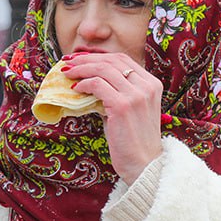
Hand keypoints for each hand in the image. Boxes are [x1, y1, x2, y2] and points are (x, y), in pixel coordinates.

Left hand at [61, 52, 162, 183]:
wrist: (145, 164)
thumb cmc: (134, 140)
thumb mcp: (131, 110)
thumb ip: (118, 92)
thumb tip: (90, 81)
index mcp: (152, 84)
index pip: (123, 59)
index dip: (99, 56)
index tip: (80, 59)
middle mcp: (147, 86)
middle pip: (112, 61)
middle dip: (86, 59)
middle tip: (68, 63)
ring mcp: (136, 95)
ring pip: (103, 69)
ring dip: (81, 69)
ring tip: (67, 74)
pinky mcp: (123, 106)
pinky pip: (97, 85)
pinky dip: (83, 84)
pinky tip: (75, 89)